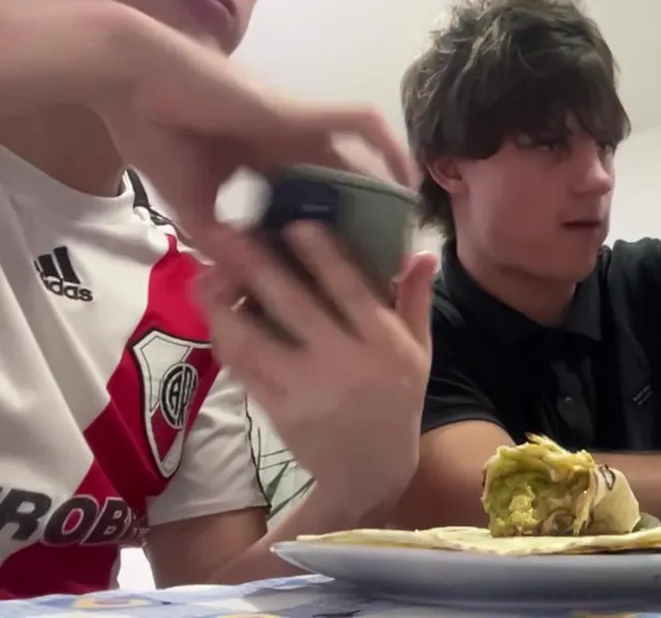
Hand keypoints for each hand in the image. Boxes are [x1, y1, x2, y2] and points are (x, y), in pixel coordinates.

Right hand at [95, 8, 414, 254]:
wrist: (130, 79)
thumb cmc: (152, 131)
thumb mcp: (188, 197)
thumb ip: (215, 235)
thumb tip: (240, 278)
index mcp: (259, 162)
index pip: (306, 203)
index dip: (326, 235)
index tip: (343, 274)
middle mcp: (285, 144)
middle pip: (340, 185)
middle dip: (363, 223)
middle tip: (383, 264)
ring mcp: (296, 125)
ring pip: (359, 158)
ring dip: (383, 192)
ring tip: (403, 232)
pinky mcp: (300, 111)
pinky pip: (361, 123)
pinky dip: (389, 147)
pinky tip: (407, 182)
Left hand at [196, 222, 435, 516]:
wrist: (371, 470)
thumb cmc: (397, 400)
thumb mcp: (419, 352)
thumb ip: (416, 300)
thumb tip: (421, 252)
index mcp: (383, 344)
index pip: (351, 291)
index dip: (324, 256)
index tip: (297, 224)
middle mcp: (345, 362)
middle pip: (294, 306)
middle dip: (257, 266)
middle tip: (229, 233)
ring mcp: (307, 389)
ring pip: (256, 340)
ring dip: (225, 306)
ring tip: (205, 276)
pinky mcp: (279, 410)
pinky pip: (245, 370)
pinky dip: (226, 341)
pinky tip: (214, 318)